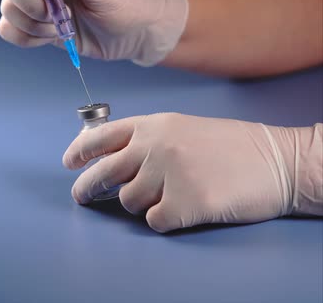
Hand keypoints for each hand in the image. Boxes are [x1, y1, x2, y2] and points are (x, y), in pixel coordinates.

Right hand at [0, 0, 188, 65]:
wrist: (135, 33)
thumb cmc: (126, 2)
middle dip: (34, 7)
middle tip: (63, 13)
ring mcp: (37, 4)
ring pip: (9, 11)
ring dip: (33, 25)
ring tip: (60, 27)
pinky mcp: (36, 27)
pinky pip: (9, 31)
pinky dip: (26, 38)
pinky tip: (49, 37)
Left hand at [63, 113, 322, 232]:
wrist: (277, 160)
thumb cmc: (231, 145)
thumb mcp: (182, 128)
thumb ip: (146, 140)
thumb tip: (111, 160)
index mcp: (153, 125)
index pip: (101, 136)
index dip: (80, 151)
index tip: (69, 163)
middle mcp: (155, 147)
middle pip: (103, 172)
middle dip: (87, 187)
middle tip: (82, 196)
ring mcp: (169, 175)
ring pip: (128, 200)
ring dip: (141, 203)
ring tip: (170, 194)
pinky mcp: (185, 204)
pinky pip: (154, 221)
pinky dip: (164, 220)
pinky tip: (184, 209)